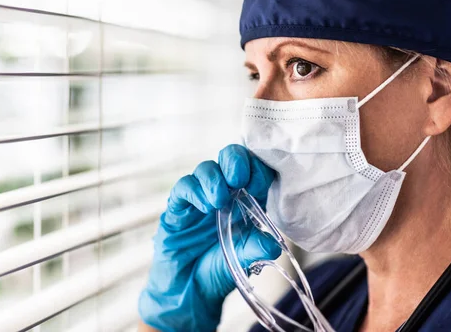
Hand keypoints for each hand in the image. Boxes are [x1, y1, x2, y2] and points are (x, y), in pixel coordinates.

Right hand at [138, 144, 280, 331]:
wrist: (189, 291)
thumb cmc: (219, 269)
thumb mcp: (243, 260)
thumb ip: (255, 249)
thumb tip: (272, 244)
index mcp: (245, 200)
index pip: (253, 169)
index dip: (257, 169)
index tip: (259, 182)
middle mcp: (223, 193)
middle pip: (228, 159)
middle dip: (235, 160)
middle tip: (238, 178)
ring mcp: (199, 198)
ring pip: (205, 169)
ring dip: (214, 179)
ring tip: (218, 200)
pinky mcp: (177, 208)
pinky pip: (183, 188)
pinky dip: (194, 191)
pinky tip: (203, 206)